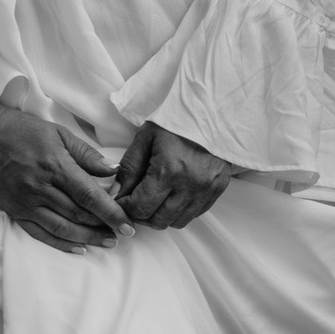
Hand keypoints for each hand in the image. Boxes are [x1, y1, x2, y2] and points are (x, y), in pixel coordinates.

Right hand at [0, 98, 127, 248]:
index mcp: (55, 166)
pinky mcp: (15, 210)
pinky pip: (40, 233)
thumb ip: (87, 154)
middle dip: (104, 226)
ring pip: (62, 227)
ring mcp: (26, 202)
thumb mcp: (58, 133)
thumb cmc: (22, 130)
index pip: (89, 195)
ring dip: (87, 238)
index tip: (128, 225)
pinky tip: (78, 248)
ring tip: (106, 242)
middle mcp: (40, 187)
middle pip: (78, 214)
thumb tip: (113, 172)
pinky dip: (60, 244)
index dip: (111, 213)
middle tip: (123, 233)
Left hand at [115, 121, 235, 228]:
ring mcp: (206, 190)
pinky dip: (180, 211)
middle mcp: (189, 185)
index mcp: (169, 170)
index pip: (140, 207)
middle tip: (135, 203)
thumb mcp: (145, 138)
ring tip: (154, 200)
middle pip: (158, 221)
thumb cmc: (175, 121)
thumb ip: (129, 169)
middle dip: (141, 216)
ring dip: (161, 216)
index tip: (121, 200)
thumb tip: (117, 194)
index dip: (125, 208)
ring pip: (177, 222)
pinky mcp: (217, 190)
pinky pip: (194, 214)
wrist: (211, 111)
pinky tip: (172, 196)